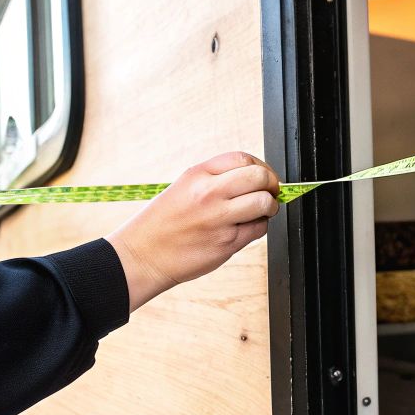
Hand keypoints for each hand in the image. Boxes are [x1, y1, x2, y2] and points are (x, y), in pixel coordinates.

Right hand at [107, 152, 279, 312]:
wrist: (142, 255)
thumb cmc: (163, 222)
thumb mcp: (184, 187)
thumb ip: (217, 180)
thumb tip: (256, 178)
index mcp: (197, 174)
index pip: (243, 159)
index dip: (261, 166)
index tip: (263, 176)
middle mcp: (209, 193)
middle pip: (260, 177)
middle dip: (272, 184)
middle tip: (271, 192)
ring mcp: (218, 219)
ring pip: (264, 203)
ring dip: (270, 206)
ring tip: (262, 211)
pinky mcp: (226, 243)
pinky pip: (258, 229)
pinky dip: (259, 227)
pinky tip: (246, 228)